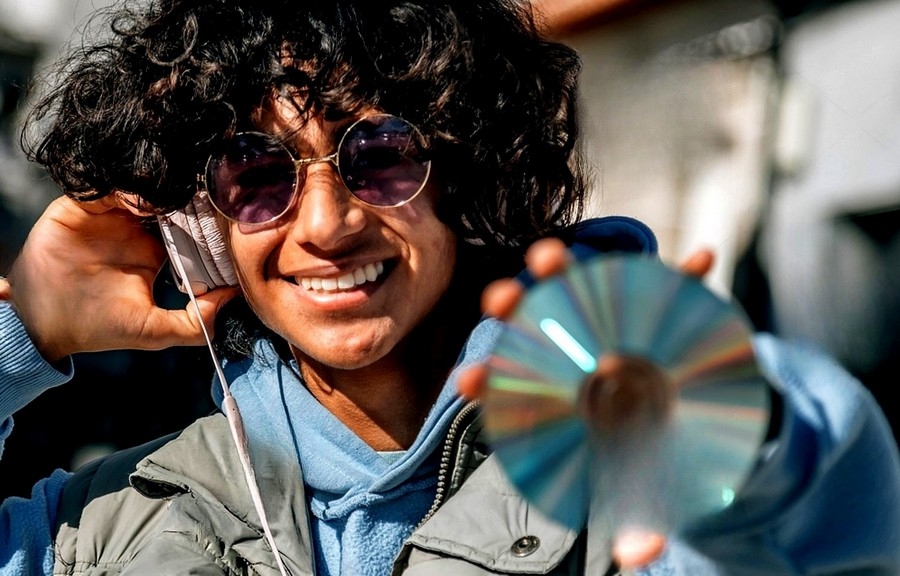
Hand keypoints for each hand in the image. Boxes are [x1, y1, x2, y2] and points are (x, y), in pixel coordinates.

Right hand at [4, 194, 238, 361]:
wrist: (44, 325)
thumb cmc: (100, 328)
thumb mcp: (155, 331)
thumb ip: (194, 323)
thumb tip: (231, 300)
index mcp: (153, 251)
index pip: (186, 227)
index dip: (202, 221)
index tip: (219, 219)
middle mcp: (133, 229)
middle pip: (166, 202)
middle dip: (183, 198)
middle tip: (201, 196)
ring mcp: (107, 216)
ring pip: (139, 190)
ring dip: (156, 190)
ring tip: (172, 196)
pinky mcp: (81, 207)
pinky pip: (105, 187)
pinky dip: (123, 187)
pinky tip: (140, 199)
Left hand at [457, 238, 714, 569]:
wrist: (698, 423)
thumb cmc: (648, 451)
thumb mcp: (637, 487)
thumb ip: (633, 515)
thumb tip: (637, 555)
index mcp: (562, 391)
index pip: (513, 381)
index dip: (487, 379)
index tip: (467, 382)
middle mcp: (579, 348)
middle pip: (534, 318)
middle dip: (510, 302)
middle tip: (503, 299)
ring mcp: (618, 322)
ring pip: (583, 285)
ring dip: (564, 266)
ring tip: (553, 257)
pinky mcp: (666, 309)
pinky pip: (674, 287)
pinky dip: (686, 274)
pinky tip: (702, 262)